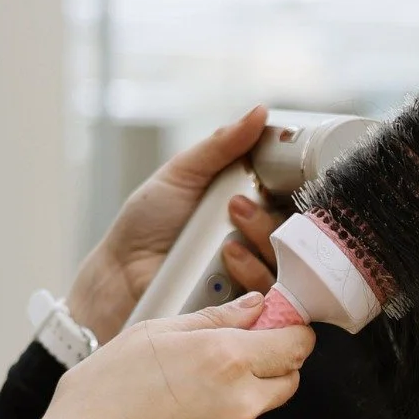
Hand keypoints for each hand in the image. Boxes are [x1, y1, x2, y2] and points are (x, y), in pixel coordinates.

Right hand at [16, 293, 314, 418]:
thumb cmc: (99, 399)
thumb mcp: (148, 336)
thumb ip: (211, 318)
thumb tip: (253, 306)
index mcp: (227, 358)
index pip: (297, 343)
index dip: (292, 333)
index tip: (276, 329)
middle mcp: (241, 401)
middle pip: (288, 379)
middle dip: (270, 365)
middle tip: (227, 357)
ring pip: (256, 410)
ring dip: (236, 398)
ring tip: (179, 395)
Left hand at [67, 105, 275, 342]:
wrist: (121, 271)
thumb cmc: (147, 222)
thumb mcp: (184, 173)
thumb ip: (222, 145)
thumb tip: (259, 112)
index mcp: (252, 205)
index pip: (293, 198)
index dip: (298, 190)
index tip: (288, 177)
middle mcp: (260, 240)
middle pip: (295, 231)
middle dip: (269, 219)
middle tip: (236, 206)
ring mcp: (255, 273)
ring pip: (288, 262)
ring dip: (260, 244)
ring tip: (227, 241)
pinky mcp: (246, 306)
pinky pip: (269, 293)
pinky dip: (253, 274)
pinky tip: (228, 261)